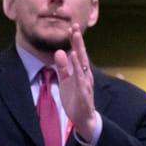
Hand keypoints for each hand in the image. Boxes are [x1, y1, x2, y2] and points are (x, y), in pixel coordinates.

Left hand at [53, 25, 99, 144]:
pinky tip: (75, 58)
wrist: (82, 118)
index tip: (70, 28)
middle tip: (74, 26)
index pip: (77, 53)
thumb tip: (60, 52)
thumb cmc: (74, 98)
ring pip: (82, 64)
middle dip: (78, 41)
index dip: (74, 41)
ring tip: (75, 37)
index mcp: (80, 71)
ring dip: (79, 50)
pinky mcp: (83, 92)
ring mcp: (85, 82)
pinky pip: (80, 78)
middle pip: (81, 55)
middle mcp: (85, 74)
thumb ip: (63, 67)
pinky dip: (78, 67)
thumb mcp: (65, 81)